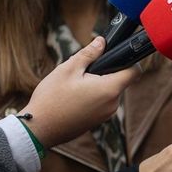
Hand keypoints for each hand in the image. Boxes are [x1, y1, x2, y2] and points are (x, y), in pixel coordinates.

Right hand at [18, 37, 137, 147]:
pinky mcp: (96, 122)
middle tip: (83, 70)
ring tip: (74, 85)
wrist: (37, 130)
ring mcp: (105, 116)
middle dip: (106, 71)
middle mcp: (112, 105)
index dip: (129, 59)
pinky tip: (73, 97)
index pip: (134, 72)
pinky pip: (101, 103)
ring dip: (97, 84)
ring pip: (109, 92)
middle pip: (120, 81)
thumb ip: (89, 53)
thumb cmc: (51, 99)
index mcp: (109, 89)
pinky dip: (92, 97)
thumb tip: (102, 41)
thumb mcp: (68, 69)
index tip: (116, 54)